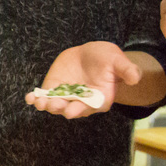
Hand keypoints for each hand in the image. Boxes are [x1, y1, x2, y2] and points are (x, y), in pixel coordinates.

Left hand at [25, 41, 140, 117]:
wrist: (91, 55)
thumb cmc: (108, 59)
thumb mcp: (118, 61)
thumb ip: (127, 70)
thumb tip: (135, 78)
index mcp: (100, 99)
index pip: (91, 107)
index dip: (81, 109)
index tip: (71, 110)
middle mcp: (82, 102)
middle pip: (71, 109)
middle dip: (62, 108)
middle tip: (54, 105)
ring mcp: (66, 97)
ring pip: (55, 105)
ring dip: (46, 105)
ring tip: (39, 102)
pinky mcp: (54, 90)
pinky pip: (44, 97)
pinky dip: (36, 98)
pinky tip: (29, 98)